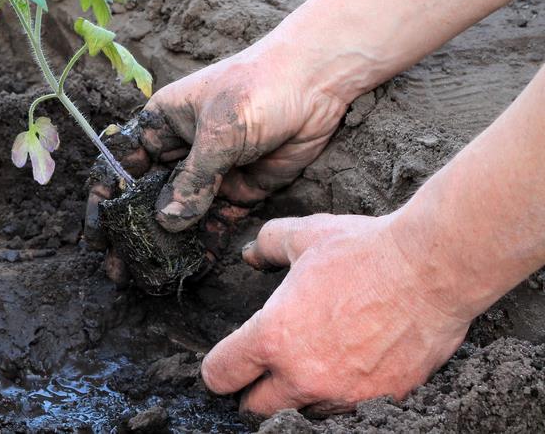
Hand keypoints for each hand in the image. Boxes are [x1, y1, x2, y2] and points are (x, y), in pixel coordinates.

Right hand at [85, 47, 348, 277]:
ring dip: (168, 244)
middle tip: (119, 270)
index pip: (121, 165)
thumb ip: (193, 180)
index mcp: (161, 124)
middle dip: (133, 232)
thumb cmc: (257, 88)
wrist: (318, 80)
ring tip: (151, 277)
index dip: (105, 200)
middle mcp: (180, 149)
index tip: (95, 236)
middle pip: (148, 197)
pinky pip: (217, 221)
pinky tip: (195, 266)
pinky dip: (207, 243)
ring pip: (181, 214)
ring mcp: (210, 171)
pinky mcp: (241, 188)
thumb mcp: (219, 132)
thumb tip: (167, 222)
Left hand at [202, 213, 470, 415]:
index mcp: (274, 337)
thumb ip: (268, 245)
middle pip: (254, 407)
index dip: (217, 368)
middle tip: (260, 372)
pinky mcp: (381, 400)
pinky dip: (337, 396)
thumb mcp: (303, 236)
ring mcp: (343, 393)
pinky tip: (344, 371)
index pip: (221, 374)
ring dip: (295, 397)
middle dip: (251, 391)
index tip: (225, 362)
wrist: (432, 271)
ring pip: (300, 412)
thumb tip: (250, 254)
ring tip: (305, 368)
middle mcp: (303, 375)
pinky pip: (345, 410)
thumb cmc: (364, 251)